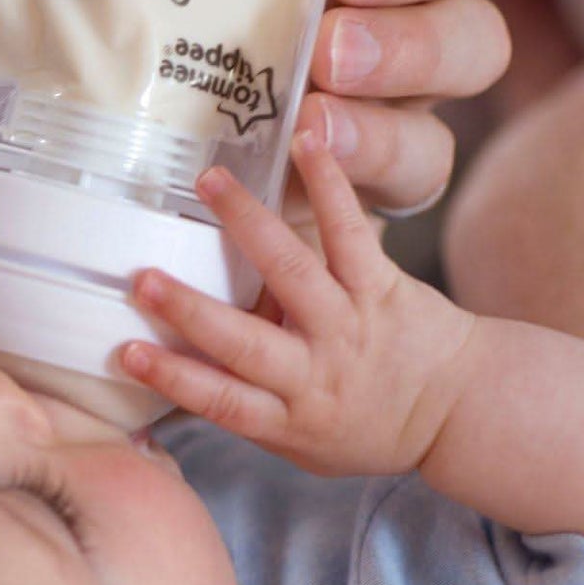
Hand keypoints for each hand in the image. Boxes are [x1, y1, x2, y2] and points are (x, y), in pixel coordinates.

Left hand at [0, 0, 511, 222]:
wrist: (78, 191)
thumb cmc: (95, 72)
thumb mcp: (48, 7)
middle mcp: (366, 63)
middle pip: (462, 36)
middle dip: (412, 37)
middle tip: (327, 47)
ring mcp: (357, 149)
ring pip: (434, 136)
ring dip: (387, 134)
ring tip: (310, 134)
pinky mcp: (328, 229)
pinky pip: (373, 231)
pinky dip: (335, 223)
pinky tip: (275, 219)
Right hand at [120, 131, 477, 479]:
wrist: (458, 410)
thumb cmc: (364, 428)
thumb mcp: (300, 442)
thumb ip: (244, 410)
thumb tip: (168, 377)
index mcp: (290, 417)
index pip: (222, 401)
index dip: (172, 377)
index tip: (125, 351)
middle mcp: (317, 373)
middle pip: (244, 342)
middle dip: (189, 309)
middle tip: (139, 277)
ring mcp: (350, 325)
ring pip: (293, 271)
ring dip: (246, 223)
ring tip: (207, 181)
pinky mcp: (382, 285)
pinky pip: (353, 231)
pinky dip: (329, 185)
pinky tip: (305, 142)